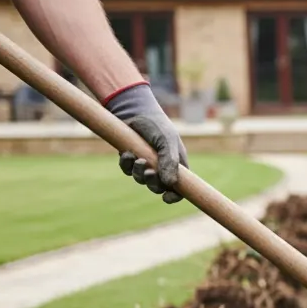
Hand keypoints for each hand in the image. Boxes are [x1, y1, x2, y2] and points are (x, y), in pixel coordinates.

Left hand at [103, 82, 187, 203]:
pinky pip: (127, 170)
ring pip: (141, 179)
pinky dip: (126, 165)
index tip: (166, 197)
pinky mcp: (131, 158)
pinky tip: (126, 153)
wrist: (134, 110)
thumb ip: (170, 162)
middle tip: (149, 171)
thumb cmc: (156, 125)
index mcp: (176, 164)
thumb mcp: (166, 141)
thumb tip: (170, 184)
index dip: (174, 195)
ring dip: (138, 172)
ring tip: (137, 159)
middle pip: (158, 187)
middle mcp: (162, 166)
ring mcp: (146, 163)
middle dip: (152, 182)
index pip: (179, 187)